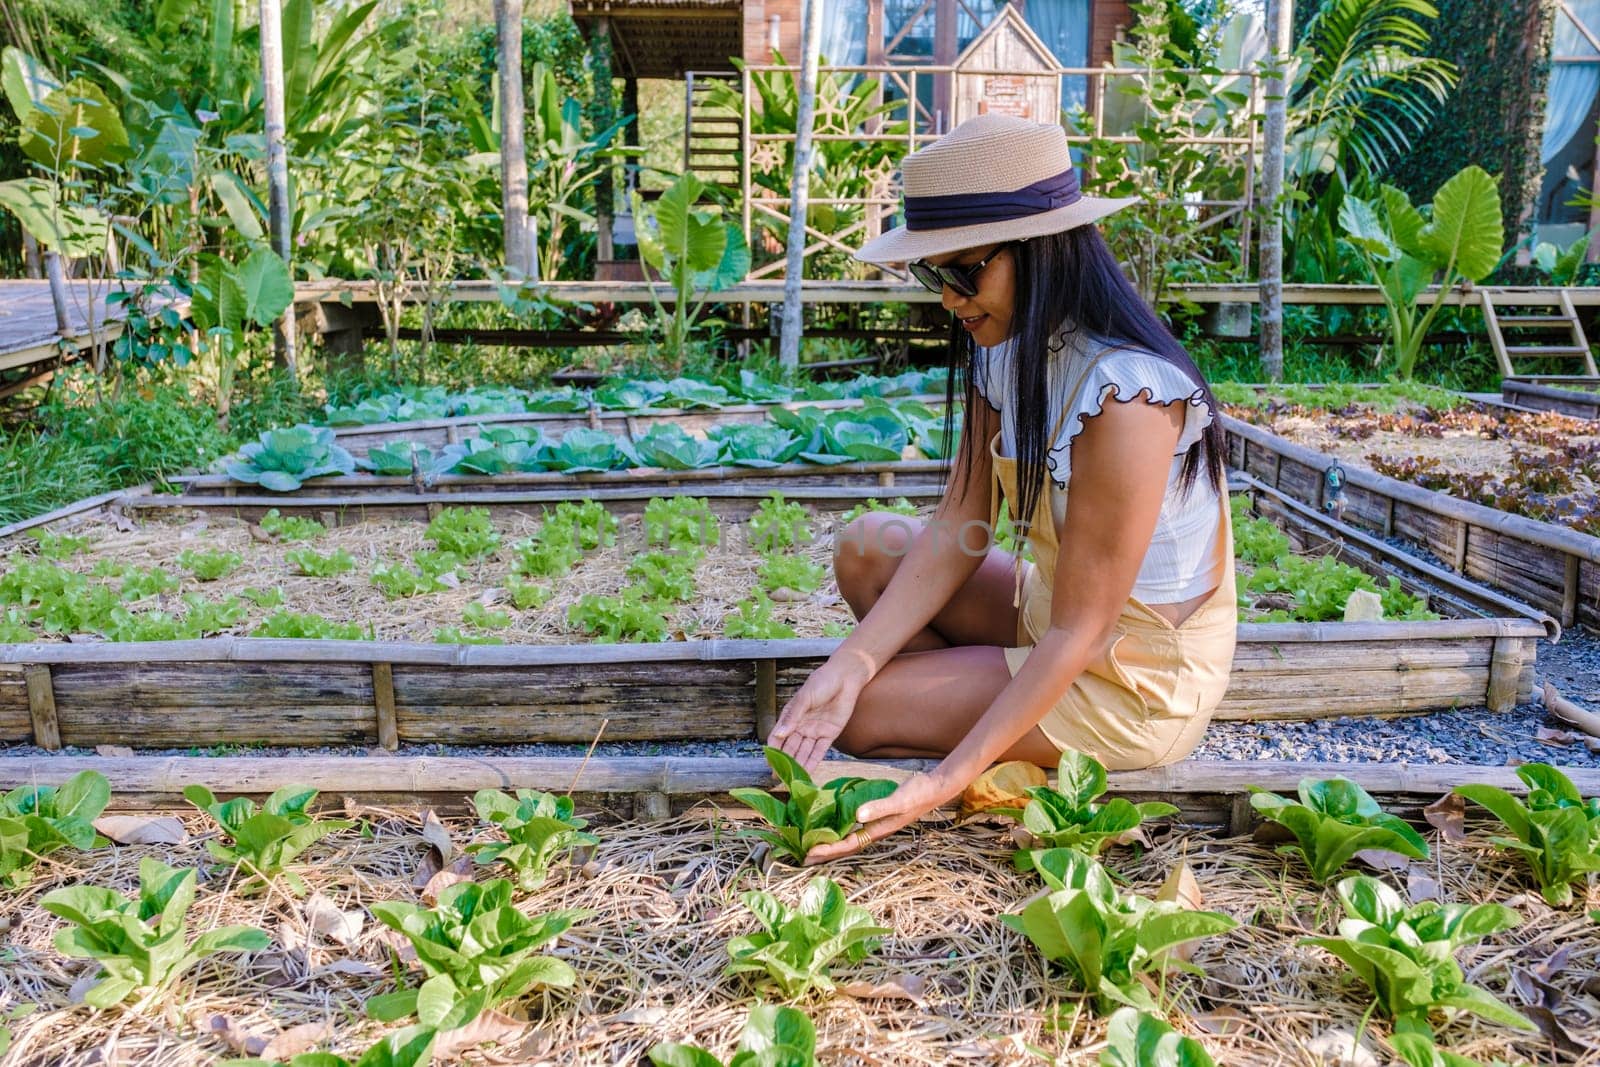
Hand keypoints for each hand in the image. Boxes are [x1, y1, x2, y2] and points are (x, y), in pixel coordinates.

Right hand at [767, 653, 872, 774]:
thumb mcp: (805, 697)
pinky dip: (813, 762)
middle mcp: (801, 726)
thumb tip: (779, 734)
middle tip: (780, 780)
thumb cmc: (822, 682)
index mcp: (791, 716)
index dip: (773, 751)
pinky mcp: (829, 734)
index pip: (778, 737)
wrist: (846, 677)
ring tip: (793, 781)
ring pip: (804, 752)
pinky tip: (807, 773)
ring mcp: (815, 731)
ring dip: (798, 765)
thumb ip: (793, 716)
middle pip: (790, 748)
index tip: (770, 765)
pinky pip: (819, 751)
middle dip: (785, 763)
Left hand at [802, 771, 957, 864]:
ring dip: (832, 845)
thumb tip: (857, 816)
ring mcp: (876, 825)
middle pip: (846, 847)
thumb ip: (878, 808)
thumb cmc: (916, 794)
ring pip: (849, 840)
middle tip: (803, 858)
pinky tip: (834, 827)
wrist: (933, 789)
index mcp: (877, 831)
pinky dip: (841, 831)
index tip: (809, 853)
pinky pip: (854, 829)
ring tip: (814, 847)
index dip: (828, 849)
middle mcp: (875, 832)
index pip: (847, 844)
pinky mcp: (877, 817)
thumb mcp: (897, 800)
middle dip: (826, 853)